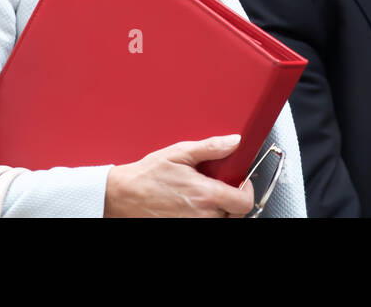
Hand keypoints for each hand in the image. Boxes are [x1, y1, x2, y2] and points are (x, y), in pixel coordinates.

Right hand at [103, 134, 255, 217]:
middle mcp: (203, 215)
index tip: (240, 183)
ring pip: (221, 221)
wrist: (124, 195)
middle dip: (231, 201)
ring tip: (204, 197)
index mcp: (205, 194)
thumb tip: (233, 142)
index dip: (246, 191)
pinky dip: (205, 217)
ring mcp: (193, 225)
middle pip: (235, 214)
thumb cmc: (148, 175)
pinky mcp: (185, 229)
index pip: (245, 202)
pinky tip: (193, 206)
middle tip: (219, 188)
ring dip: (219, 210)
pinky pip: (205, 225)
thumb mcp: (179, 153)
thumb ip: (210, 148)